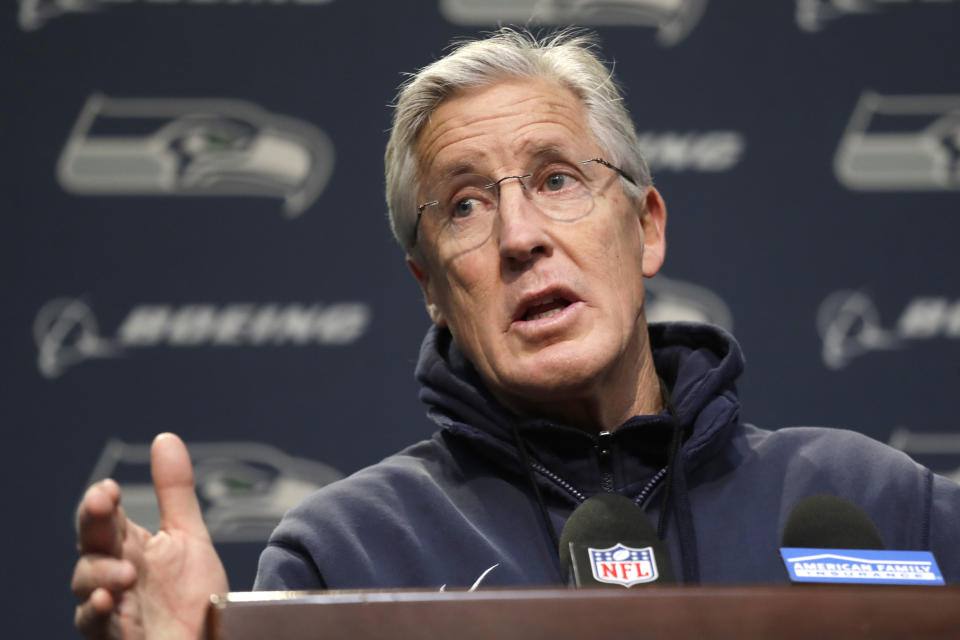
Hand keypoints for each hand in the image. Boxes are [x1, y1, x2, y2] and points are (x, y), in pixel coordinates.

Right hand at [72, 433, 228, 639]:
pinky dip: (100, 615)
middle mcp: (113, 574)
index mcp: (127, 546)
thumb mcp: (189, 537)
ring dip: (100, 575)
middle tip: (102, 504)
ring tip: (125, 572)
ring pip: (86, 589)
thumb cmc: (194, 595)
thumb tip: (164, 437)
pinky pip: (98, 628)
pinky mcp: (118, 638)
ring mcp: (112, 609)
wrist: (217, 639)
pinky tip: (110, 602)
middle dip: (92, 524)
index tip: (109, 489)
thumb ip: (175, 492)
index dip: (100, 502)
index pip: (103, 517)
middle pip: (89, 546)